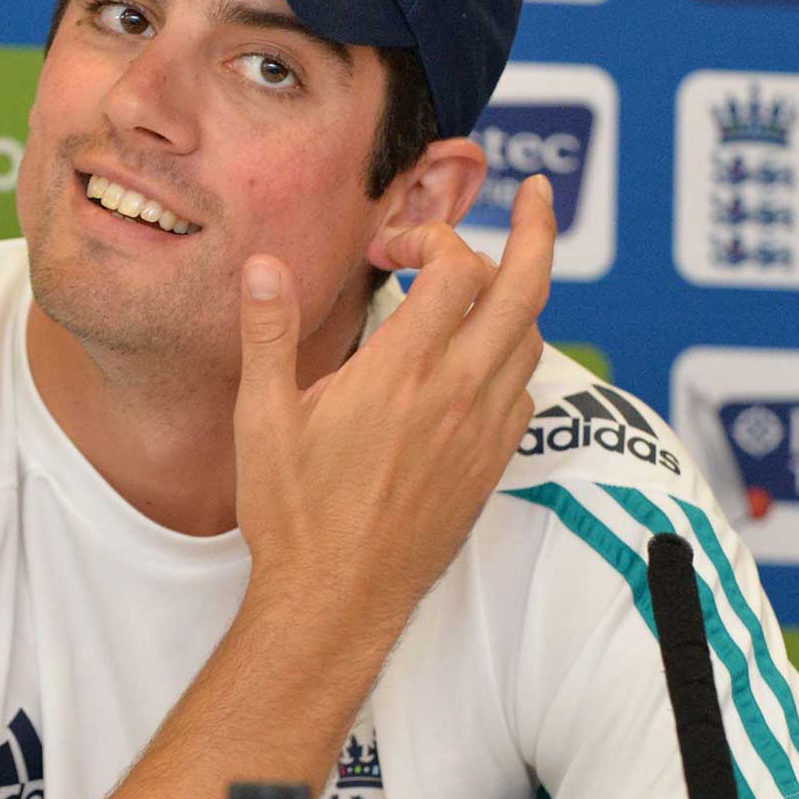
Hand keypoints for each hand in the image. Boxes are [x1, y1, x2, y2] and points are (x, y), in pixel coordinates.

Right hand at [232, 175, 553, 632]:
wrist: (335, 603)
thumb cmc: (294, 517)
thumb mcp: (261, 419)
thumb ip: (268, 334)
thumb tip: (264, 265)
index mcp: (402, 372)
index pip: (457, 267)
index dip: (431, 236)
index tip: (392, 252)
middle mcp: (457, 395)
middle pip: (527, 290)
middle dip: (536, 230)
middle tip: (535, 196)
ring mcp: (483, 433)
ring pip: (532, 340)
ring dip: (515, 301)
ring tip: (485, 285)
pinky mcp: (491, 468)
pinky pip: (525, 395)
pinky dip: (512, 361)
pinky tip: (475, 364)